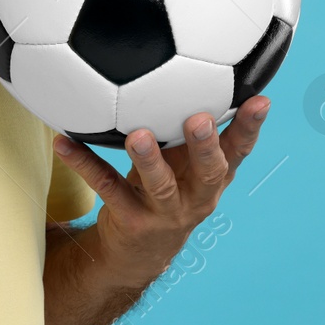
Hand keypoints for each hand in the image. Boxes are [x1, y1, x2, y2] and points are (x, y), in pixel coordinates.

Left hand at [50, 96, 271, 284]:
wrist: (138, 253)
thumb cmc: (165, 192)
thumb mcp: (184, 166)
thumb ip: (187, 131)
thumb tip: (191, 71)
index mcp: (211, 179)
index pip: (238, 152)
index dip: (251, 128)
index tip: (261, 101)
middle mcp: (195, 198)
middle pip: (208, 173)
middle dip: (206, 147)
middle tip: (199, 120)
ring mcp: (163, 213)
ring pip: (160, 186)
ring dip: (148, 159)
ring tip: (137, 136)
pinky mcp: (130, 220)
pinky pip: (106, 187)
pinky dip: (83, 162)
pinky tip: (63, 142)